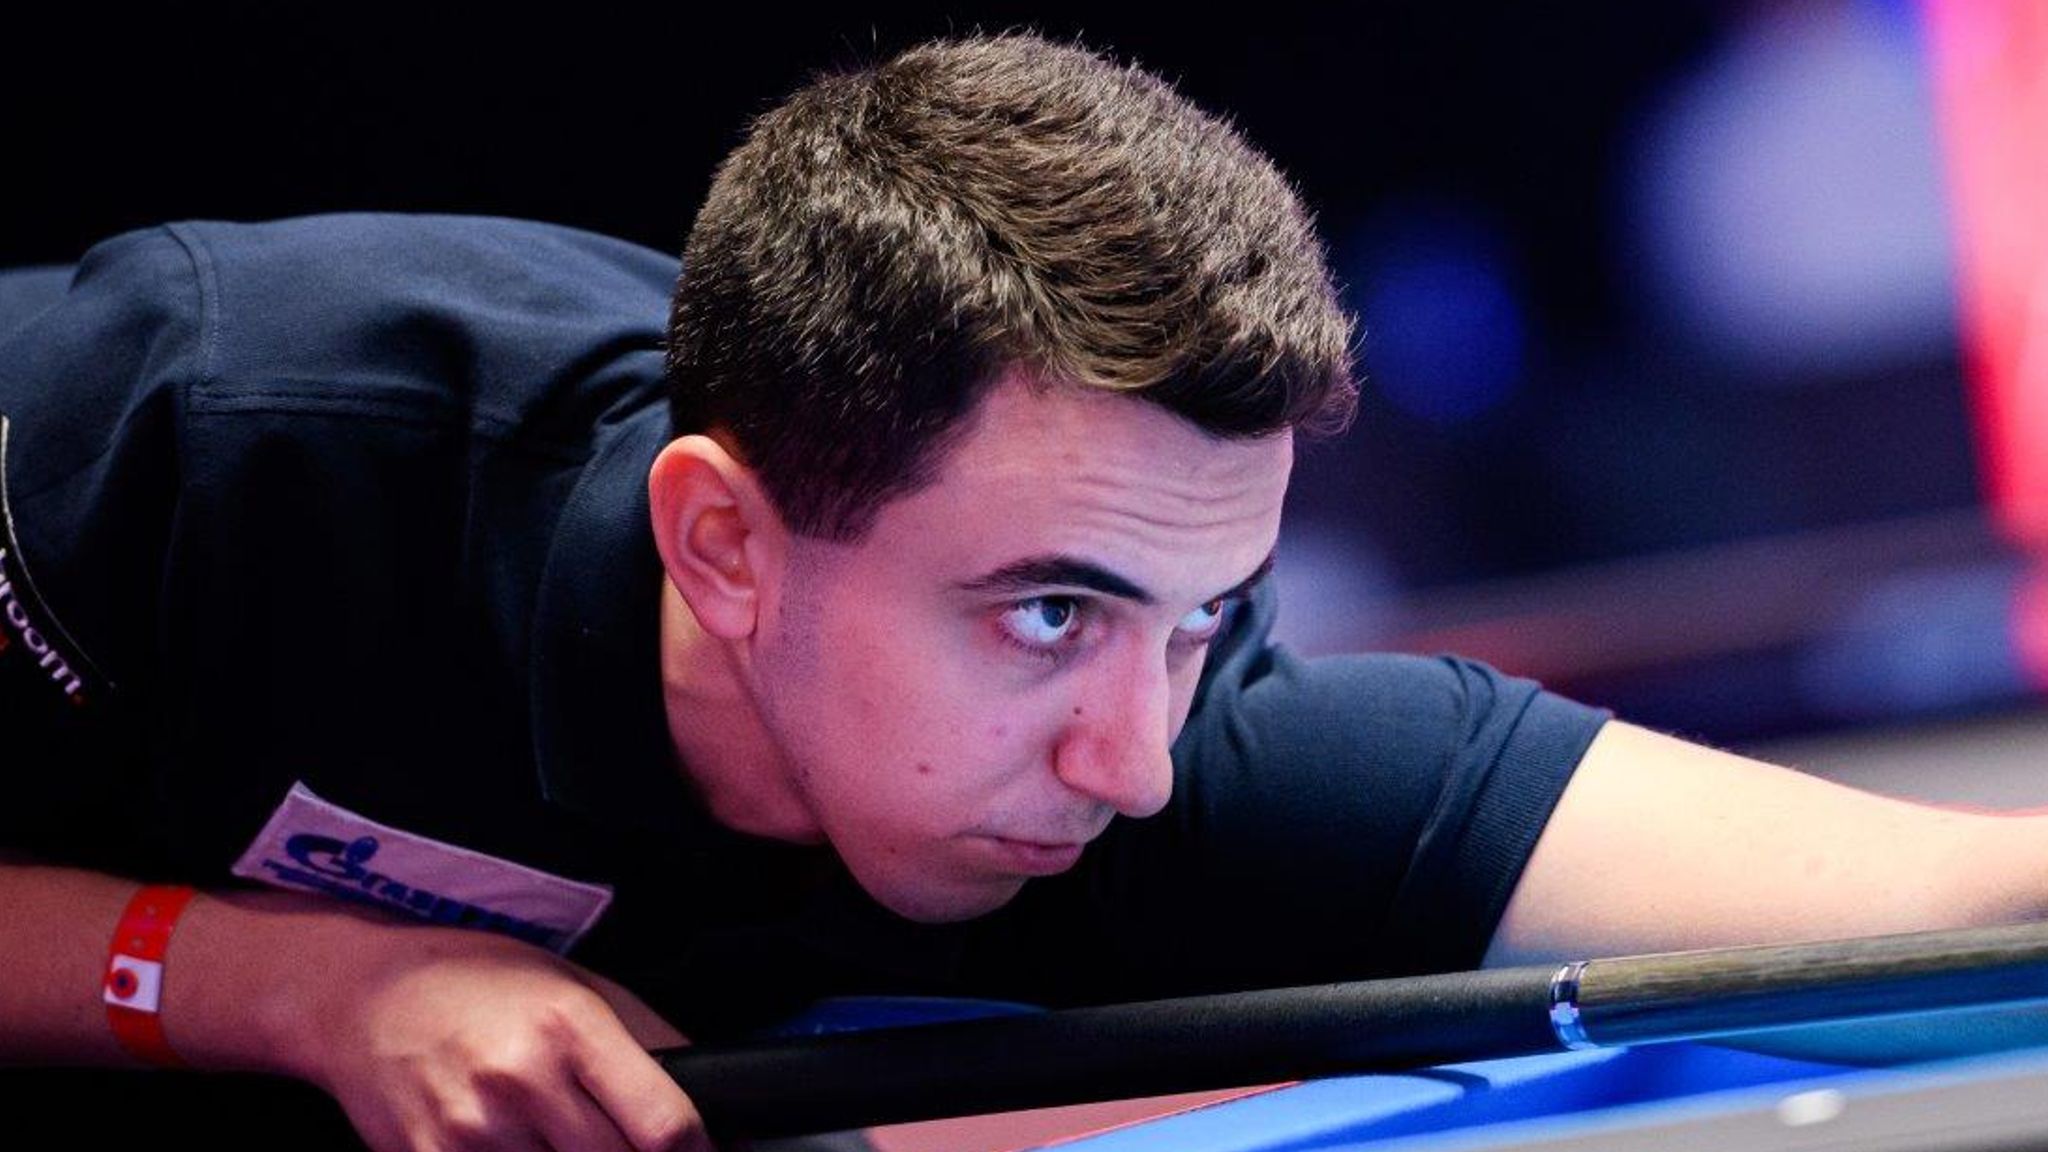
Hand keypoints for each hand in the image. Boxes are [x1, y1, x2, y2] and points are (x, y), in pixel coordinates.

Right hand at [295, 921, 710, 1150]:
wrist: (365, 996)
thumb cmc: (482, 983)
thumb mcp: (579, 986)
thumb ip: (653, 1046)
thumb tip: (720, 1112)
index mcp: (571, 1026)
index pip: (662, 1125)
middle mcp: (521, 1079)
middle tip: (631, 1145)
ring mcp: (470, 1130)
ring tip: (571, 1141)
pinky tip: (529, 1150)